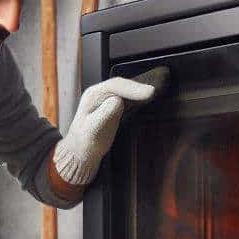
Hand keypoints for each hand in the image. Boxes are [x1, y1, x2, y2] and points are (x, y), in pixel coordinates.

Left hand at [52, 66, 169, 185]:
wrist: (81, 153)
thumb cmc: (84, 143)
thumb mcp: (93, 130)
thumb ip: (104, 115)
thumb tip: (118, 101)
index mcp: (93, 95)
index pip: (115, 86)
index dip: (133, 88)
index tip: (149, 92)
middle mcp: (100, 94)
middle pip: (122, 85)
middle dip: (139, 87)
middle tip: (156, 90)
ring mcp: (107, 100)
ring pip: (126, 91)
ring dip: (140, 91)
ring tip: (157, 90)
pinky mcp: (114, 107)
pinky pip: (128, 99)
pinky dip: (139, 98)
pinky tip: (148, 99)